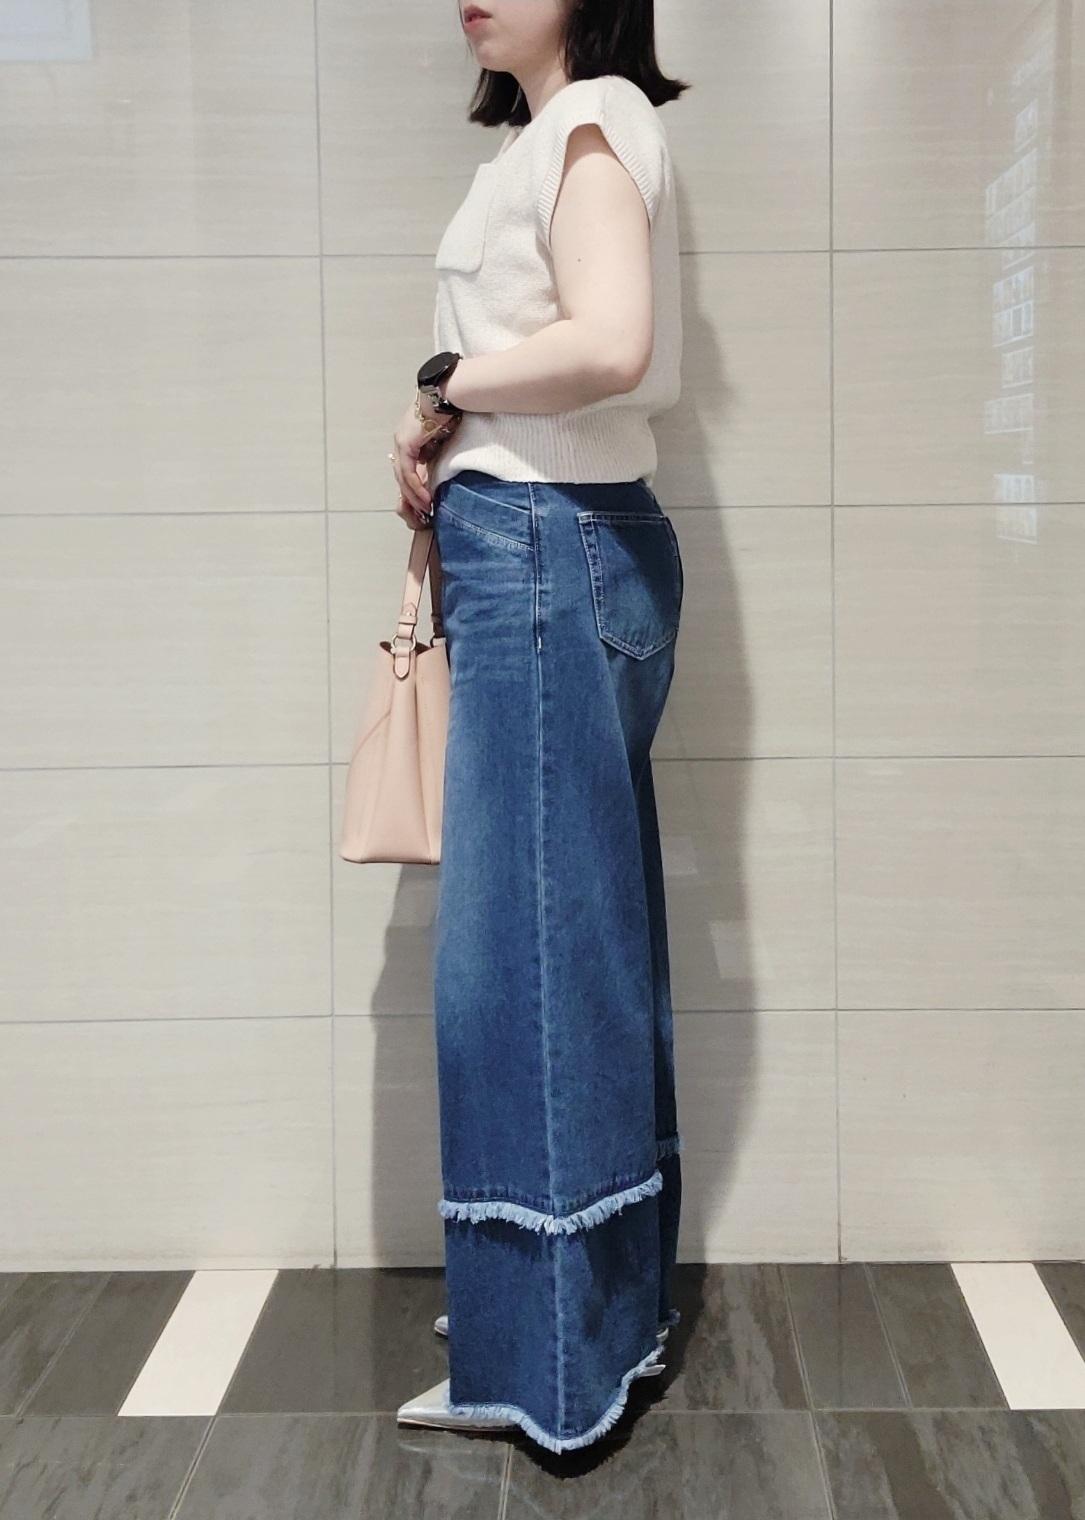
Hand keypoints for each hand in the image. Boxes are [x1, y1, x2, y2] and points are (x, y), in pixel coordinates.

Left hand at [390, 396, 459, 529]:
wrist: (447, 395)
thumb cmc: (449, 411)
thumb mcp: (441, 437)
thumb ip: (434, 451)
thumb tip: (435, 467)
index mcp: (408, 439)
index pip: (407, 468)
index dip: (414, 487)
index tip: (424, 501)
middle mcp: (401, 441)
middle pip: (401, 475)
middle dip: (411, 496)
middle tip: (422, 511)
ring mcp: (401, 442)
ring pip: (402, 477)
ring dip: (413, 496)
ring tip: (424, 509)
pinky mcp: (405, 445)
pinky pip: (408, 473)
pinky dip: (416, 488)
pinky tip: (425, 499)